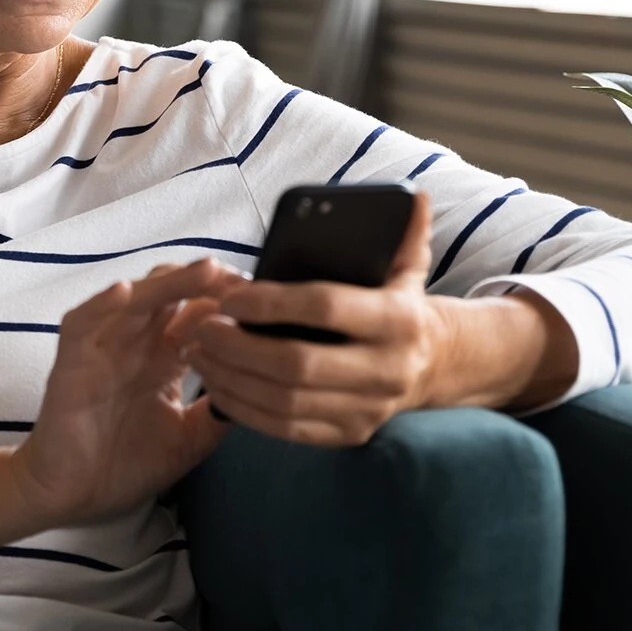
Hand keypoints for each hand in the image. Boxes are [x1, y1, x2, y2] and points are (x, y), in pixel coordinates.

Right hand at [6, 258, 245, 528]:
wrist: (72, 498)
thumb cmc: (124, 465)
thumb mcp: (188, 439)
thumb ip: (220, 412)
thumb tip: (264, 389)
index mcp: (163, 358)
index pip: (198, 314)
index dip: (229, 305)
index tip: (266, 305)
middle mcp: (135, 344)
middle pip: (173, 294)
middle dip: (209, 284)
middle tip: (246, 285)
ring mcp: (103, 348)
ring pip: (136, 298)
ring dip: (170, 282)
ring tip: (207, 271)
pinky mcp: (71, 362)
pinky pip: (82, 323)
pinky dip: (101, 306)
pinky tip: (124, 294)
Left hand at [184, 191, 453, 446]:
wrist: (434, 365)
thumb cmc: (402, 305)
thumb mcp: (410, 267)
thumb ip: (406, 231)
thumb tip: (415, 195)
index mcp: (398, 320)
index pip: (326, 307)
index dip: (271, 303)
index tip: (228, 297)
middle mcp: (387, 370)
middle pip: (297, 364)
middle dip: (239, 347)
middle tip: (200, 328)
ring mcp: (368, 409)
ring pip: (285, 402)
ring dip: (232, 379)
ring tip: (198, 355)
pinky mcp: (350, 435)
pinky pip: (287, 430)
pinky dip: (246, 411)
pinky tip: (217, 387)